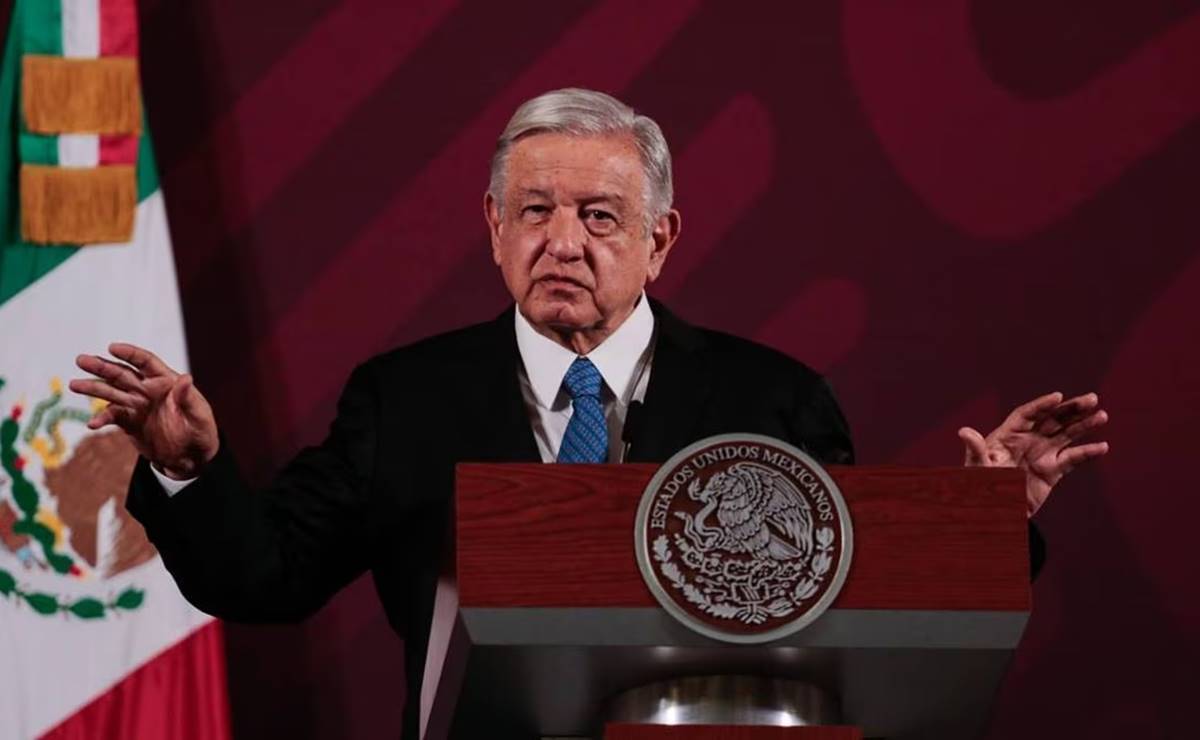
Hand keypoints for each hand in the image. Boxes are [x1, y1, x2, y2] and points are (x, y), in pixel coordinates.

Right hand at [69, 343, 218, 478]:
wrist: (190, 457)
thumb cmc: (200, 432)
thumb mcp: (199, 416)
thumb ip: (189, 399)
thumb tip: (186, 377)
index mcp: (166, 381)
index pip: (146, 362)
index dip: (130, 354)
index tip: (112, 348)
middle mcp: (148, 390)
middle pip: (122, 374)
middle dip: (102, 366)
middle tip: (81, 360)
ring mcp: (137, 405)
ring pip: (112, 392)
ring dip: (94, 388)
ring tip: (74, 384)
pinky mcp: (129, 422)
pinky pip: (113, 417)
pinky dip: (102, 419)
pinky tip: (92, 424)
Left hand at [958, 392, 1108, 516]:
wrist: (994, 513)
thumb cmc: (979, 487)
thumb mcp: (977, 468)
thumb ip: (975, 450)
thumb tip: (964, 432)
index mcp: (1007, 435)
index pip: (1027, 414)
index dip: (1042, 404)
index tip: (1058, 396)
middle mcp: (1027, 440)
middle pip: (1052, 419)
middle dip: (1071, 409)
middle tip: (1091, 399)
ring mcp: (1041, 454)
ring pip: (1066, 435)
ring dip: (1084, 426)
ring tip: (1102, 416)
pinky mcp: (1052, 471)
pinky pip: (1073, 458)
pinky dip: (1087, 452)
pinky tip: (1102, 447)